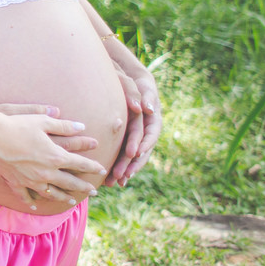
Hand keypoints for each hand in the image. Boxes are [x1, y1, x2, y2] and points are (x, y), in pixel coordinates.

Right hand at [0, 105, 105, 207]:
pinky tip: (35, 206)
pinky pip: (26, 196)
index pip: (80, 163)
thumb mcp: (42, 121)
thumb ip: (63, 125)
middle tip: (93, 191)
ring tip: (72, 200)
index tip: (101, 169)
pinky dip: (31, 202)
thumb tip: (81, 126)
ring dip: (63, 197)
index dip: (92, 166)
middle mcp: (46, 172)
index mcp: (55, 156)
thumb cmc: (16, 124)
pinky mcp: (16, 183)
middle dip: (83, 186)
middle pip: (70, 182)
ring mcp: (31, 180)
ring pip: (51, 193)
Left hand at [105, 60, 161, 186]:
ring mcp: (139, 137)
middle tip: (123, 175)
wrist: (130, 83)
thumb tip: (147, 108)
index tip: (135, 153)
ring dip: (126, 170)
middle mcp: (148, 130)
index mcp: (153, 119)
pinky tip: (111, 180)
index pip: (151, 134)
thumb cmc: (135, 82)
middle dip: (133, 164)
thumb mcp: (139, 85)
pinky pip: (126, 156)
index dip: (144, 144)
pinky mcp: (129, 140)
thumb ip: (142, 95)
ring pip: (135, 157)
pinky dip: (120, 167)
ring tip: (115, 183)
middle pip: (143, 150)